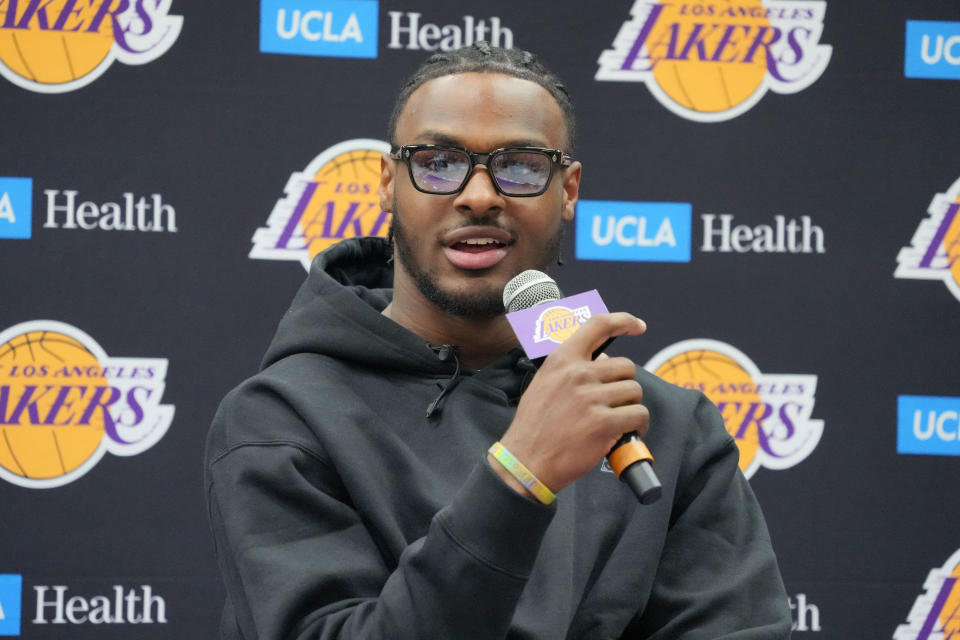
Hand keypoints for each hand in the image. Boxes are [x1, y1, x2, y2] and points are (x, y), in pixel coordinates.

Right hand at [490, 313, 649, 496]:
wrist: (525, 462)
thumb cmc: (535, 426)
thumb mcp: (544, 384)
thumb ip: (571, 369)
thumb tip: (603, 360)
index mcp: (561, 360)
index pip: (598, 325)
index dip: (623, 321)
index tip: (637, 325)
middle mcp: (577, 374)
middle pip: (625, 367)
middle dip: (623, 385)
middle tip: (612, 403)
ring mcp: (591, 398)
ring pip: (634, 391)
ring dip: (631, 407)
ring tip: (617, 420)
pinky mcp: (604, 423)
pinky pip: (638, 415)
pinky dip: (638, 425)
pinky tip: (625, 433)